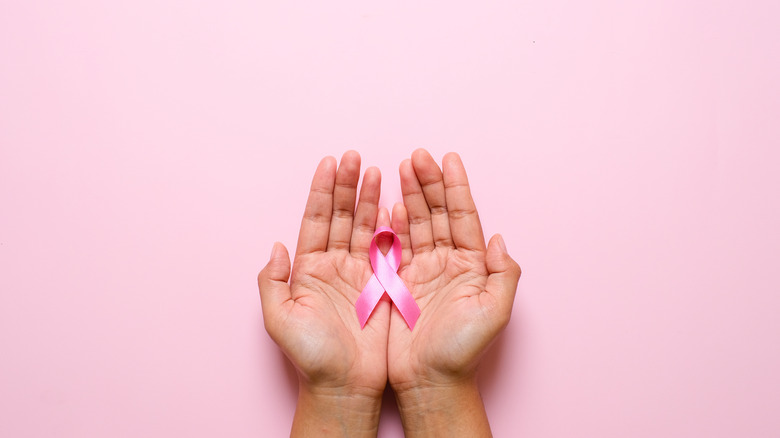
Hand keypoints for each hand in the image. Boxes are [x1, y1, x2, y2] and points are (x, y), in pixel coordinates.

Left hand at [257, 151, 390, 436]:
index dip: (323, 192)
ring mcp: (359, 274)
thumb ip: (273, 282)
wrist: (345, 385)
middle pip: (342, 217)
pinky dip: (392, 227)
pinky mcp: (383, 286)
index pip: (316, 220)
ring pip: (365, 227)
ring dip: (370, 199)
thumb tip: (276, 247)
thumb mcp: (280, 319)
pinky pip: (388, 250)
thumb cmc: (311, 356)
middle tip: (356, 157)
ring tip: (376, 170)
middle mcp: (333, 266)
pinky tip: (394, 205)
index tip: (330, 163)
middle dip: (348, 186)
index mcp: (308, 269)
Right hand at [387, 149, 521, 436]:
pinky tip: (388, 205)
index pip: (463, 217)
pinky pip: (394, 246)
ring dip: (409, 196)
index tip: (448, 159)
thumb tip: (500, 238)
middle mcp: (447, 263)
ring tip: (401, 168)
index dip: (456, 187)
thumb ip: (504, 273)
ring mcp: (422, 271)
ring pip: (415, 224)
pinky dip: (391, 225)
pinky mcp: (399, 284)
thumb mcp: (495, 312)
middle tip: (417, 156)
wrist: (429, 380)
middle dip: (428, 183)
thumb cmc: (463, 350)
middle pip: (437, 213)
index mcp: (471, 265)